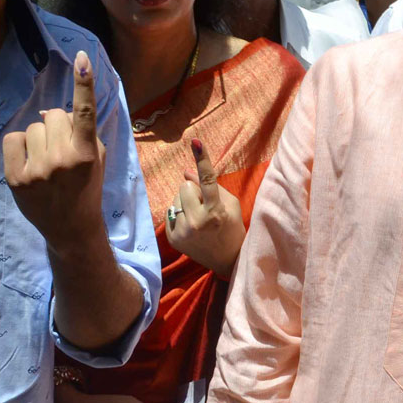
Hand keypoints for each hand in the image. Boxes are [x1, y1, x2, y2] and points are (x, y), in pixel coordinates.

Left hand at [4, 50, 105, 255]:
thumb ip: (81, 132)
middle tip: (62, 148)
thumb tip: (46, 112)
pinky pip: (13, 139)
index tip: (81, 58)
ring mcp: (38, 169)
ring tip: (46, 161)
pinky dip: (20, 146)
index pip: (85, 112)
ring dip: (39, 137)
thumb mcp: (97, 160)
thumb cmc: (86, 188)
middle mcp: (63, 159)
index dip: (84, 83)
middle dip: (57, 125)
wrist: (71, 228)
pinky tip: (29, 163)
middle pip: (54, 114)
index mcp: (87, 153)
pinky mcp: (17, 178)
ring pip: (33, 126)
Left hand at [166, 139, 244, 277]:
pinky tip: (191, 225)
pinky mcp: (173, 238)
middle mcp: (197, 222)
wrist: (227, 260)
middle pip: (185, 186)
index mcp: (215, 212)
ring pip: (176, 198)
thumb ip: (209, 185)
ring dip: (186, 202)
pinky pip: (170, 211)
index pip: (207, 180)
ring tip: (199, 217)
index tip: (196, 141)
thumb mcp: (230, 204)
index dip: (202, 159)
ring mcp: (183, 232)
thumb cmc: (232, 228)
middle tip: (206, 205)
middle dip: (194, 191)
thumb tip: (185, 171)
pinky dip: (180, 213)